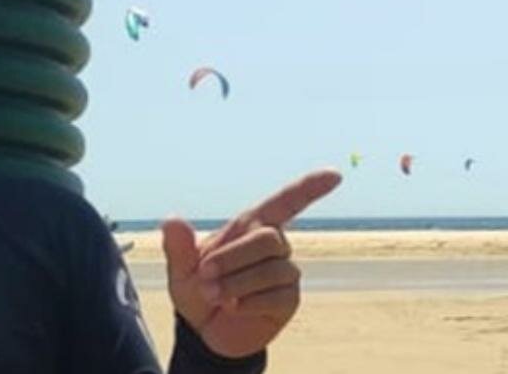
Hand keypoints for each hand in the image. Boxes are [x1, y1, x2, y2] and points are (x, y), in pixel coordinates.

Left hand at [161, 168, 342, 357]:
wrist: (207, 331)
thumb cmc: (198, 292)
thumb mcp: (180, 272)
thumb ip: (179, 247)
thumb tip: (172, 220)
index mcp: (250, 228)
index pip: (286, 202)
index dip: (309, 188)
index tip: (335, 175)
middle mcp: (274, 246)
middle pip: (267, 238)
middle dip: (232, 257)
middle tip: (204, 276)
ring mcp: (285, 273)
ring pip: (271, 269)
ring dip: (236, 283)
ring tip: (214, 296)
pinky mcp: (289, 299)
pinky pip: (276, 295)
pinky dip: (249, 302)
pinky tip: (234, 308)